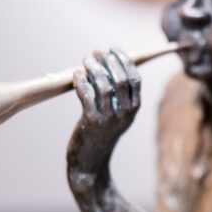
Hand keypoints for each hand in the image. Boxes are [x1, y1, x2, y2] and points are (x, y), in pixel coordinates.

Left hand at [66, 47, 140, 174]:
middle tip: (96, 52)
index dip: (125, 61)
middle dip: (109, 61)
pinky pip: (87, 96)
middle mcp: (124, 113)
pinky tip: (76, 74)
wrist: (91, 162)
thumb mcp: (117, 115)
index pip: (135, 79)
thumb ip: (117, 95)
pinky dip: (81, 81)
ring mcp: (109, 118)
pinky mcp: (91, 122)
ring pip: (103, 85)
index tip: (113, 50)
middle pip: (121, 79)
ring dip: (94, 68)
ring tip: (85, 60)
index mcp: (134, 109)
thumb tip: (107, 64)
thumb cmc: (101, 134)